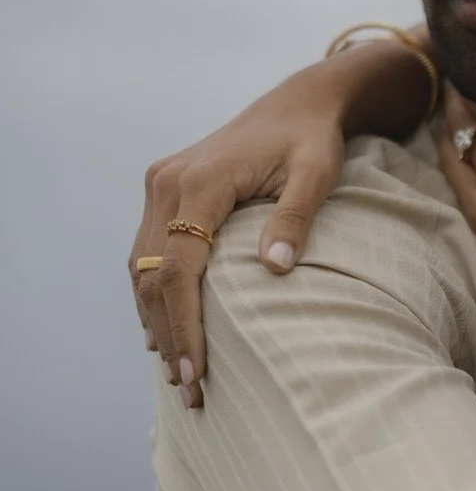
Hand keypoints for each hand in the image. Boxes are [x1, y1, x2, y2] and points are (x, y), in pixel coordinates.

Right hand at [130, 38, 427, 406]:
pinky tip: (167, 330)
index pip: (180, 268)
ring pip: (142, 266)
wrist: (301, 102)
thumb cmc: (316, 140)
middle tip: (189, 389)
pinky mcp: (165, 188)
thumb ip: (296, 218)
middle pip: (153, 274)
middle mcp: (168, 183)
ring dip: (156, 319)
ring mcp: (161, 184)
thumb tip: (275, 271)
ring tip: (177, 372)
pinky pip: (148, 250)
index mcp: (202, 183)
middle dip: (169, 335)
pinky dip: (155, 292)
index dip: (185, 324)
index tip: (195, 371)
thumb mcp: (317, 174)